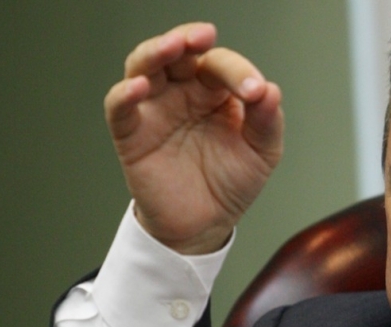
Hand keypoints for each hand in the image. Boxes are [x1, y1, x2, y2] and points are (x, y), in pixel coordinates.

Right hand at [104, 23, 283, 253]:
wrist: (205, 225)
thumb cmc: (231, 183)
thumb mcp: (261, 153)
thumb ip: (267, 121)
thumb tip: (270, 89)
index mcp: (216, 92)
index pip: (221, 65)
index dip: (238, 72)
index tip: (255, 92)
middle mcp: (182, 93)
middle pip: (178, 53)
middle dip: (188, 39)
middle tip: (202, 36)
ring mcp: (155, 110)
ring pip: (144, 66)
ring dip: (156, 52)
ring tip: (173, 46)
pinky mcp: (131, 134)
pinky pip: (120, 107)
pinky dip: (125, 94)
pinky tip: (139, 87)